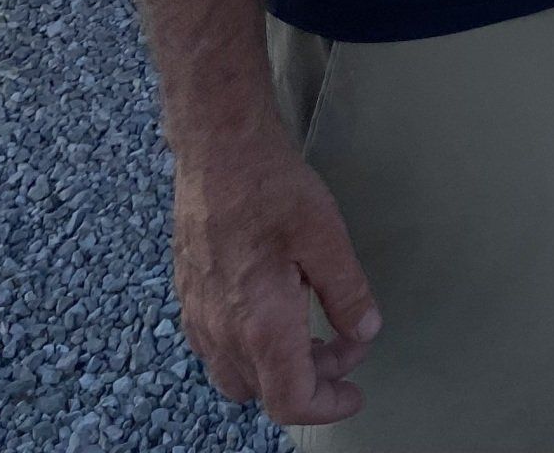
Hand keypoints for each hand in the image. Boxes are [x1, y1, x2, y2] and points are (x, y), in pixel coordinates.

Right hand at [172, 128, 380, 428]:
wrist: (217, 148)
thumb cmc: (269, 185)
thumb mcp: (325, 234)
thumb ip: (347, 291)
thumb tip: (364, 331)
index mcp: (259, 325)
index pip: (291, 401)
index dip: (327, 406)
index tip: (353, 391)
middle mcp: (221, 331)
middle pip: (265, 391)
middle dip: (310, 381)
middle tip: (343, 346)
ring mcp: (199, 315)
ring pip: (237, 374)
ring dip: (278, 367)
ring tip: (311, 331)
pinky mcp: (189, 294)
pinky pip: (216, 347)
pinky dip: (250, 348)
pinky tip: (273, 312)